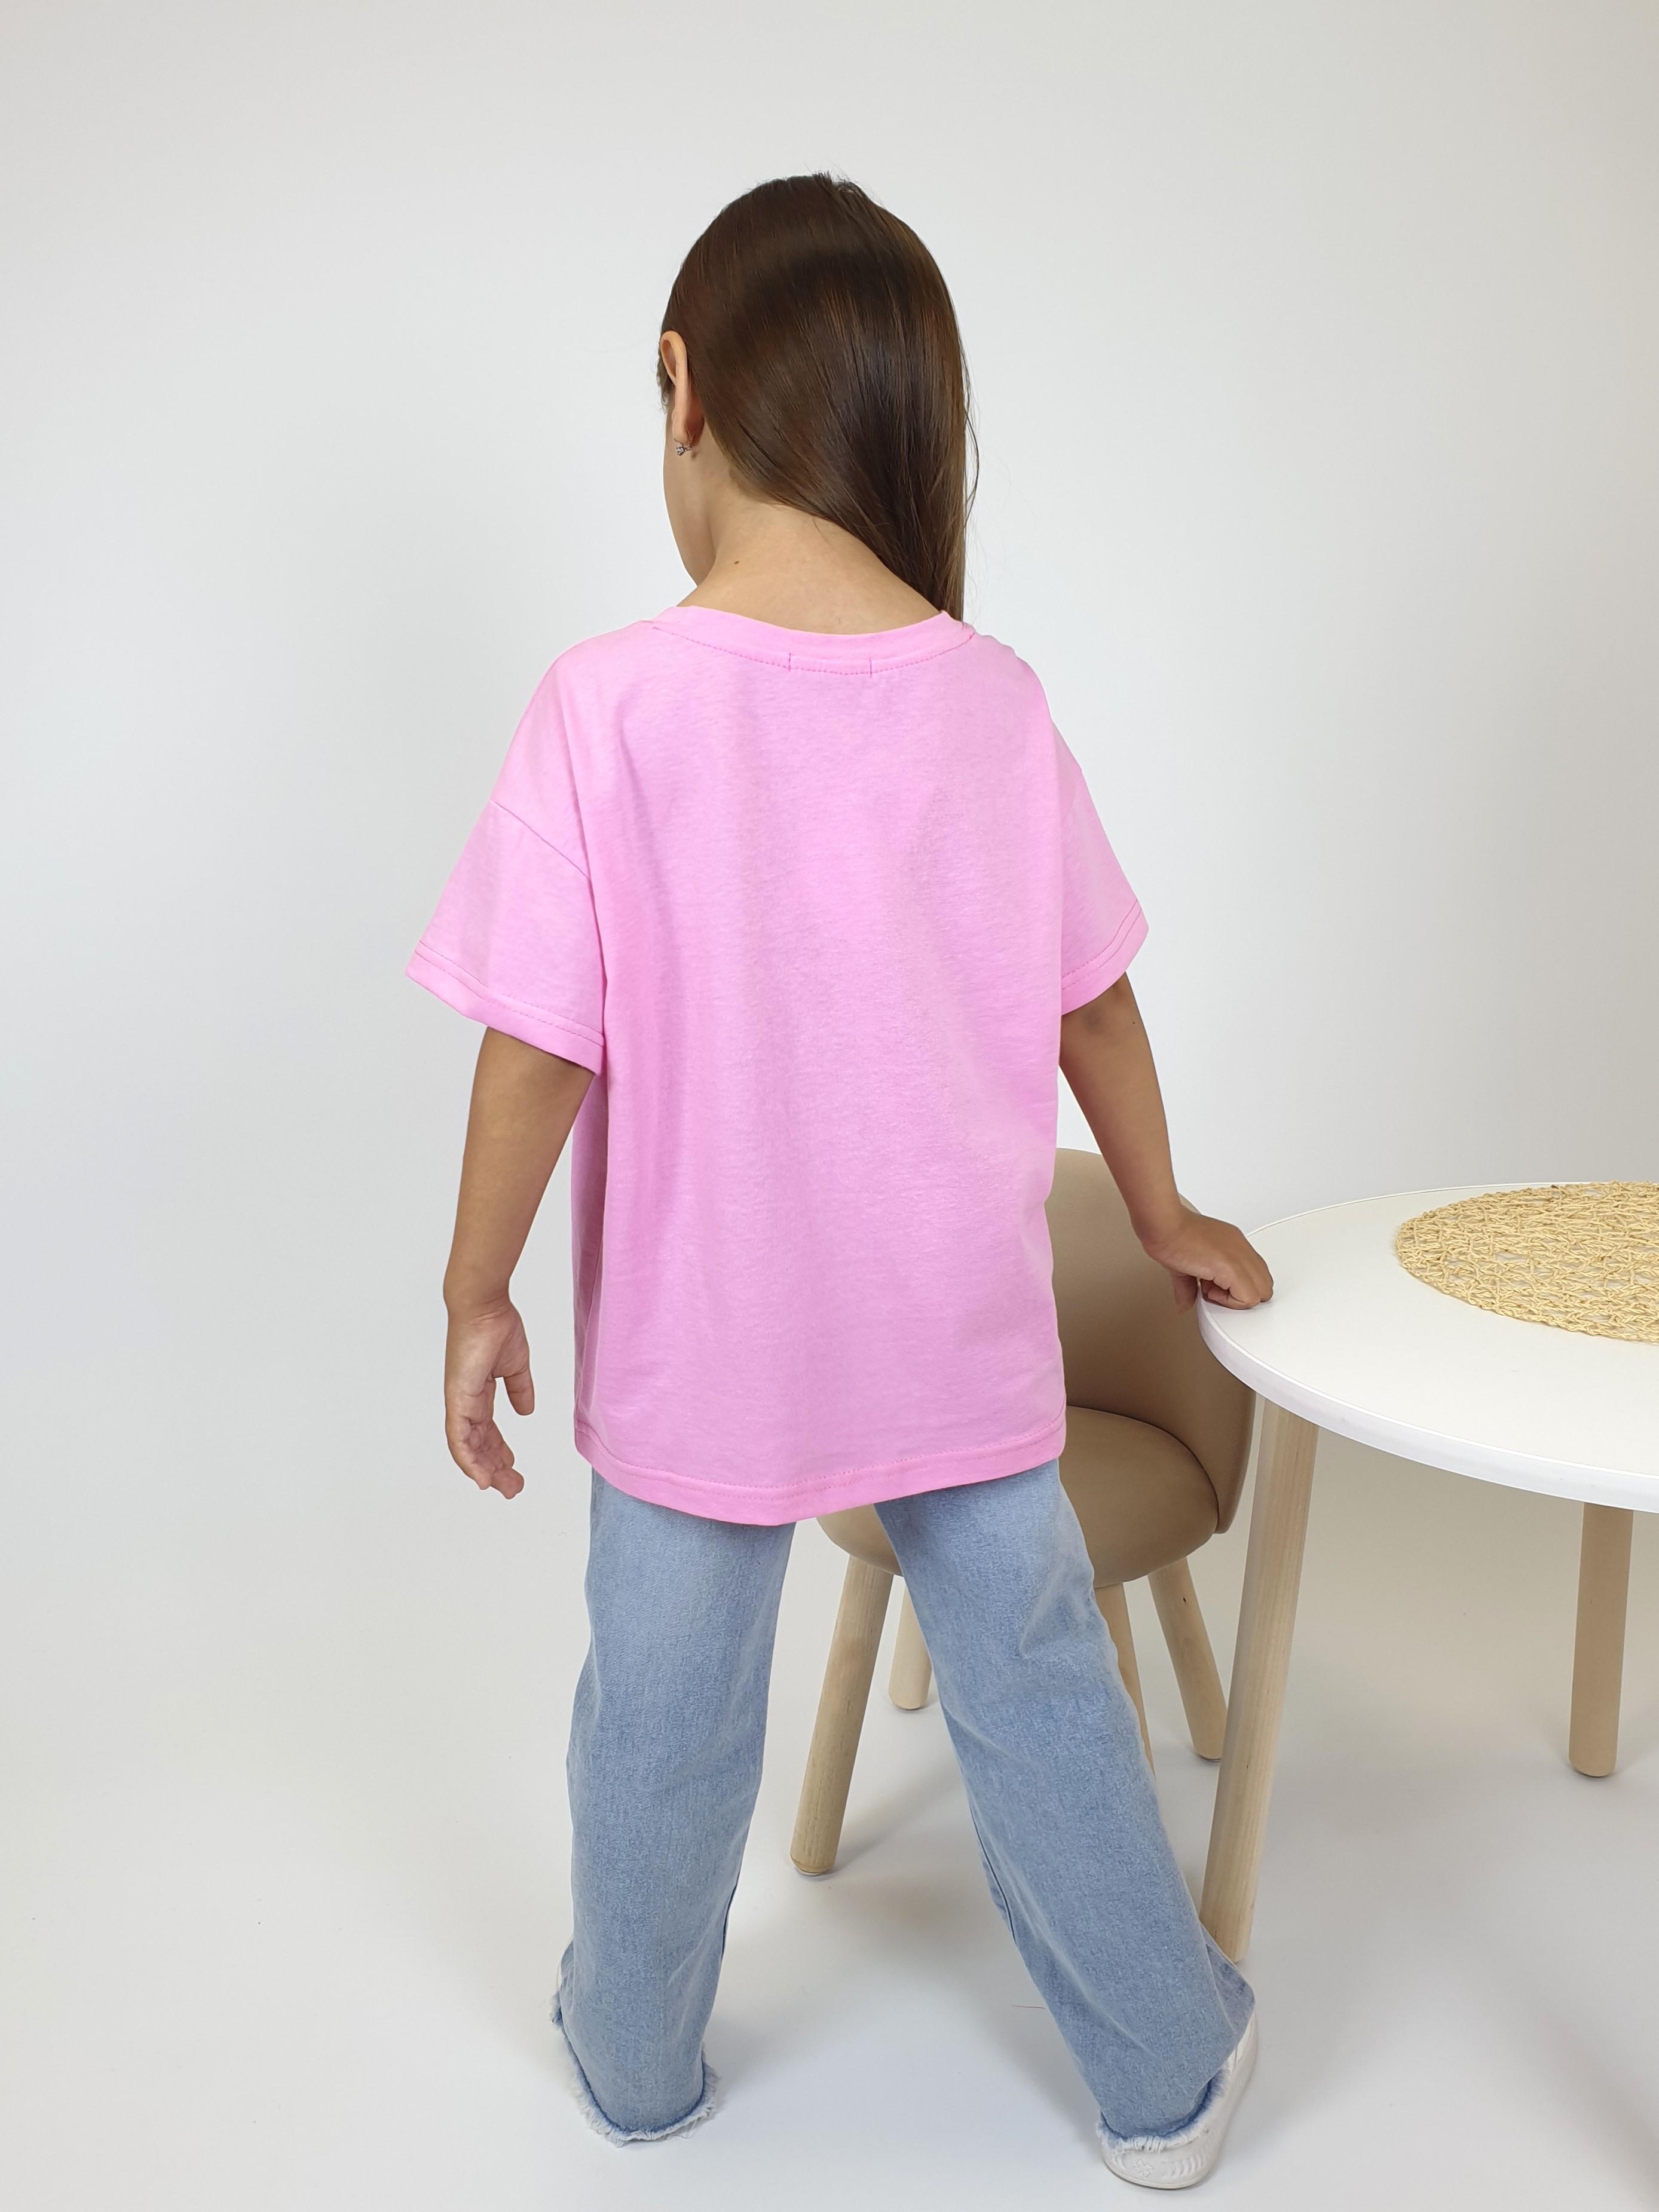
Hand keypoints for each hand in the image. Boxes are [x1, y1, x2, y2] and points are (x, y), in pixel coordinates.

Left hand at [444, 1301, 533, 1496]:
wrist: (485, 1307)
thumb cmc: (498, 1326)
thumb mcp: (516, 1365)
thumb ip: (520, 1389)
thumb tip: (527, 1411)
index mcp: (478, 1393)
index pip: (487, 1432)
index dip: (498, 1453)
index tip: (512, 1470)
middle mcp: (465, 1402)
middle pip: (478, 1445)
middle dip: (495, 1468)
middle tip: (513, 1488)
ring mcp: (460, 1402)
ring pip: (468, 1448)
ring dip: (486, 1471)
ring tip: (505, 1488)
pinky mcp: (458, 1399)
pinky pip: (459, 1438)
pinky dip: (469, 1460)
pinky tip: (482, 1478)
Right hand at [1140, 1201, 1273, 1312]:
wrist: (1163, 1225)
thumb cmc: (1170, 1234)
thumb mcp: (1185, 1265)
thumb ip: (1190, 1287)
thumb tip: (1185, 1303)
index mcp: (1234, 1245)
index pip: (1255, 1274)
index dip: (1237, 1287)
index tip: (1214, 1286)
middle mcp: (1241, 1249)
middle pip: (1265, 1285)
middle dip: (1242, 1295)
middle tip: (1215, 1290)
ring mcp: (1240, 1256)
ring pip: (1262, 1292)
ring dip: (1237, 1299)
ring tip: (1210, 1288)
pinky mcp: (1233, 1267)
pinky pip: (1248, 1298)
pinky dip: (1229, 1302)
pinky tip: (1208, 1288)